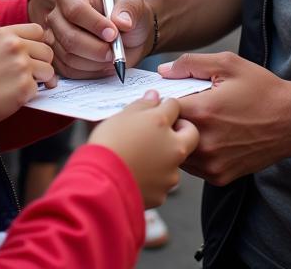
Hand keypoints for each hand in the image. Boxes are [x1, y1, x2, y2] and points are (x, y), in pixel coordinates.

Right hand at [0, 24, 55, 125]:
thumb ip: (7, 39)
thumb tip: (30, 42)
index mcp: (5, 34)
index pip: (38, 30)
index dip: (38, 43)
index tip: (34, 53)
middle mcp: (16, 47)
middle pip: (47, 51)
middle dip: (42, 63)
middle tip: (32, 72)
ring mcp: (22, 67)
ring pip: (48, 71)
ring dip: (41, 79)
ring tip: (25, 83)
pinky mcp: (24, 87)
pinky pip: (38, 89)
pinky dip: (29, 94)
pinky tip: (14, 94)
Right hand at [46, 0, 153, 77]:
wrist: (129, 37)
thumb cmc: (127, 16)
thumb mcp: (134, 6)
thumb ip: (128, 10)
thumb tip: (122, 21)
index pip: (75, 9)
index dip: (95, 24)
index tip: (113, 34)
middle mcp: (58, 16)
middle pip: (69, 36)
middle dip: (96, 48)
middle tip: (114, 51)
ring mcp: (55, 39)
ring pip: (69, 56)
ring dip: (95, 61)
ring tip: (112, 56)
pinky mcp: (58, 60)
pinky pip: (70, 71)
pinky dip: (91, 72)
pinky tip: (104, 64)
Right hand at [88, 90, 198, 207]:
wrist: (99, 183)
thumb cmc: (108, 147)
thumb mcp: (121, 116)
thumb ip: (142, 104)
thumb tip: (153, 97)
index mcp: (162, 123)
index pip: (175, 105)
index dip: (165, 106)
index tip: (159, 109)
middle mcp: (173, 148)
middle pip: (191, 134)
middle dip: (182, 130)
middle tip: (164, 130)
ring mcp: (170, 173)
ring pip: (176, 160)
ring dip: (165, 156)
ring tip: (141, 156)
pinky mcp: (162, 193)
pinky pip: (163, 181)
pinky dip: (154, 177)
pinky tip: (136, 173)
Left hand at [158, 52, 290, 185]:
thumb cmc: (263, 90)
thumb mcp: (229, 64)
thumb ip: (191, 64)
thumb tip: (164, 71)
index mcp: (203, 112)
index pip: (161, 109)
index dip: (159, 101)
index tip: (163, 96)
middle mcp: (204, 142)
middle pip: (166, 134)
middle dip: (167, 122)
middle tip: (178, 109)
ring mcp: (212, 164)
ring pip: (177, 153)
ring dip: (179, 139)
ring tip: (196, 122)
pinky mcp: (220, 176)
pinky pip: (194, 166)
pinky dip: (194, 153)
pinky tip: (208, 137)